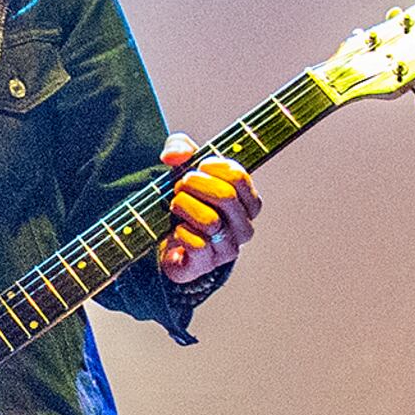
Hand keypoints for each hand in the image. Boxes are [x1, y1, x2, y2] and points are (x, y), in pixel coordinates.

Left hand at [156, 134, 259, 284]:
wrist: (168, 244)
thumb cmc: (184, 202)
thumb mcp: (182, 168)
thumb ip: (180, 149)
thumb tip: (176, 155)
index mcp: (246, 202)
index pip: (239, 177)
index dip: (214, 167)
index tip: (197, 166)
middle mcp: (243, 227)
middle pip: (225, 196)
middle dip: (195, 185)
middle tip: (180, 185)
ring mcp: (228, 248)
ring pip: (210, 221)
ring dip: (184, 207)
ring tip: (175, 206)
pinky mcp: (207, 265)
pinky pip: (197, 244)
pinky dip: (181, 232)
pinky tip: (177, 230)